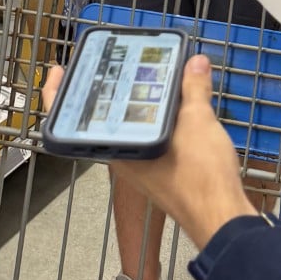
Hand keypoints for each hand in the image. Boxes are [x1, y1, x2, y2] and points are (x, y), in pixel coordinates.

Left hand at [42, 56, 250, 251]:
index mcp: (117, 147)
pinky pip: (145, 138)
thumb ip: (192, 89)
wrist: (221, 217)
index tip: (58, 70)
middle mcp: (122, 157)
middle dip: (104, 90)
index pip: (71, 121)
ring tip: (141, 75)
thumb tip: (194, 64)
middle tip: (108, 62)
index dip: (59, 93)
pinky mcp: (159, 172)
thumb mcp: (197, 121)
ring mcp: (140, 166)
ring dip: (131, 103)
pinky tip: (168, 104)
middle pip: (100, 119)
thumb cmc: (200, 175)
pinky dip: (151, 119)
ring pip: (125, 128)